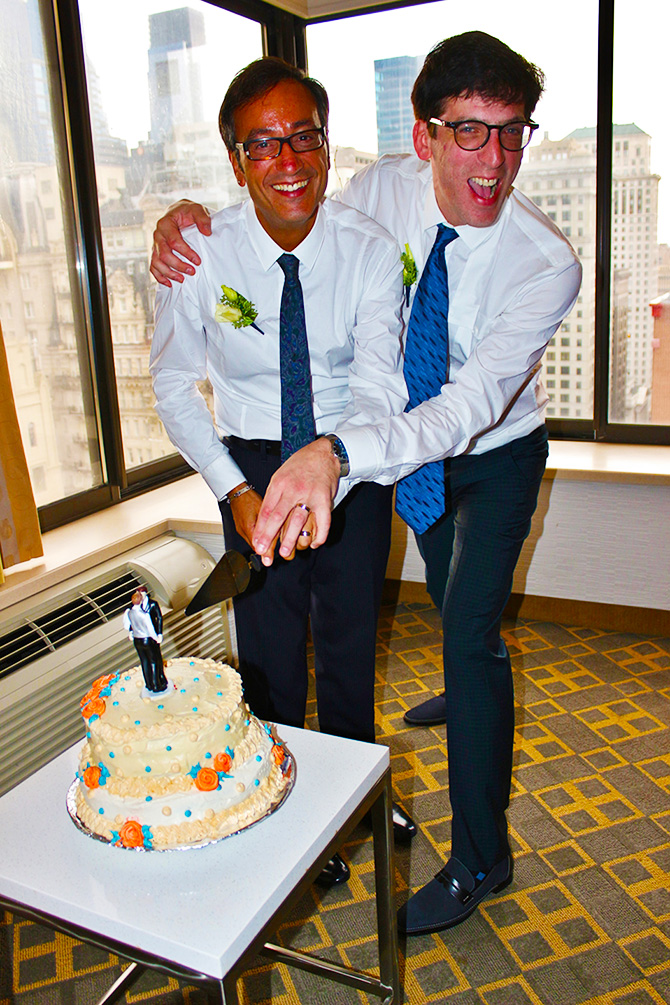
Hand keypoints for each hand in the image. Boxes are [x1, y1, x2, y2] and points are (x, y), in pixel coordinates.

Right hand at [150, 200, 211, 286]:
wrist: (178, 213)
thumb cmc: (187, 212)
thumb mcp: (197, 209)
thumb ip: (202, 218)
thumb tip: (207, 232)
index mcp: (165, 223)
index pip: (174, 241)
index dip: (186, 253)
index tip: (198, 261)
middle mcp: (157, 235)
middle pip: (164, 254)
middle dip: (178, 265)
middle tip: (192, 272)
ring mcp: (155, 245)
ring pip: (157, 262)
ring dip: (169, 273)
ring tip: (182, 280)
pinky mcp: (156, 252)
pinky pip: (153, 266)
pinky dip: (159, 276)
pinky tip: (169, 283)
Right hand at [228, 484, 278, 562]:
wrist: (237, 492)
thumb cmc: (250, 498)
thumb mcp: (263, 509)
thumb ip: (269, 522)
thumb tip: (280, 531)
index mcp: (249, 526)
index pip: (258, 544)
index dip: (266, 552)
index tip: (270, 560)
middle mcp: (243, 530)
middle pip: (255, 546)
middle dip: (264, 553)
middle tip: (269, 561)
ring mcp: (241, 530)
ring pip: (253, 542)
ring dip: (261, 546)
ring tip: (269, 553)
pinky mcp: (241, 528)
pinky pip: (250, 537)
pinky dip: (258, 539)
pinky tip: (264, 540)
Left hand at [252, 439, 339, 562]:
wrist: (323, 454)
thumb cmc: (300, 466)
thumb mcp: (280, 476)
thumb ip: (273, 496)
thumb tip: (264, 519)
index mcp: (279, 484)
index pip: (267, 510)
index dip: (260, 528)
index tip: (256, 542)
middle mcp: (294, 490)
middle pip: (278, 516)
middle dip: (269, 536)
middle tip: (263, 550)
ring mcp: (310, 495)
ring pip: (298, 520)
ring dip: (291, 539)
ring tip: (285, 552)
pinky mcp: (325, 500)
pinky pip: (323, 522)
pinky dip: (319, 535)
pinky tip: (314, 544)